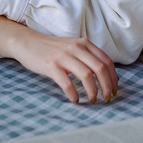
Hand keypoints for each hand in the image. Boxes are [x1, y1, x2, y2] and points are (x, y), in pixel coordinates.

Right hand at [0, 14, 117, 103]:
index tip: (114, 90)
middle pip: (100, 69)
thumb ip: (88, 57)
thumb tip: (106, 76)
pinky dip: (73, 94)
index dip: (113, 77)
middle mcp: (76, 48)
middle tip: (106, 98)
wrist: (28, 43)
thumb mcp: (74, 48)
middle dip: (107, 86)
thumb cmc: (53, 49)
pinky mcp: (51, 65)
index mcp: (85, 44)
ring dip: (93, 91)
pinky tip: (75, 99)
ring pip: (86, 76)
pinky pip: (67, 83)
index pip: (106, 61)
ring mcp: (63, 56)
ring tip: (92, 100)